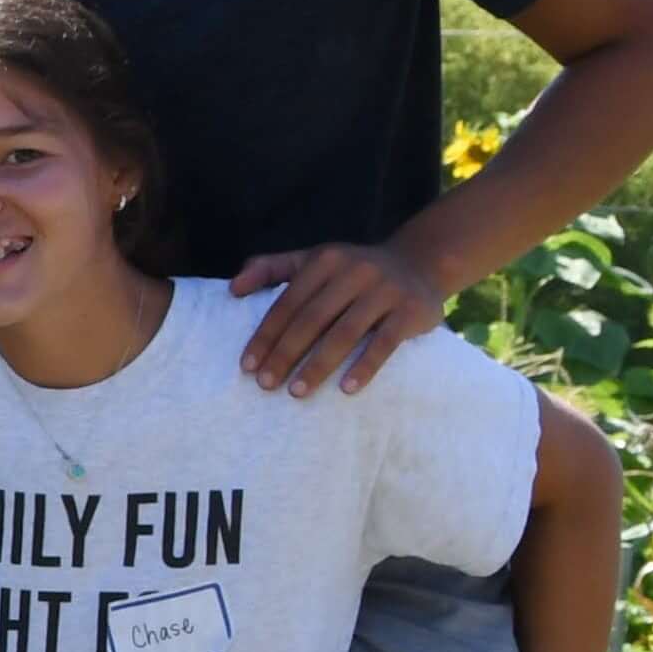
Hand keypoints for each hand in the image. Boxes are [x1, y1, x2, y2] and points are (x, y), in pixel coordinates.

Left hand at [230, 240, 444, 397]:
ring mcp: (385, 291)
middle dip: (285, 353)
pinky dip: (365, 366)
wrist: (421, 263)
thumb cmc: (352, 270)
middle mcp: (354, 272)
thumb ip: (271, 268)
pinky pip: (385, 343)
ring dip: (318, 365)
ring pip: (345, 332)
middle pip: (312, 319)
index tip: (248, 366)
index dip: (266, 335)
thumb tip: (231, 289)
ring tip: (297, 391)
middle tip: (266, 384)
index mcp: (324, 260)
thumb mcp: (312, 260)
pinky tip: (346, 389)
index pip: (287, 303)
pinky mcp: (412, 311)